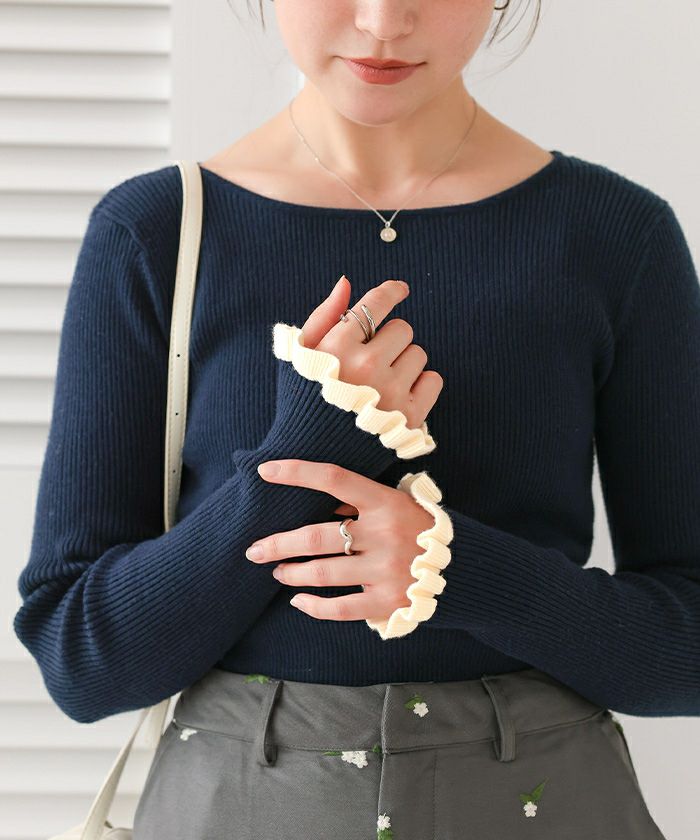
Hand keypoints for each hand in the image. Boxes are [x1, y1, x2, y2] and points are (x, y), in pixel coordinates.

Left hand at [246, 458, 435, 621]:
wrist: (466, 568)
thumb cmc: (421, 529)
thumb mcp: (398, 504)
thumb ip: (360, 504)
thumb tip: (314, 505)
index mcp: (385, 501)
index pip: (333, 479)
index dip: (296, 473)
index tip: (265, 472)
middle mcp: (384, 534)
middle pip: (316, 536)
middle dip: (278, 543)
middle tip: (254, 550)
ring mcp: (386, 570)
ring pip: (323, 572)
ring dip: (292, 572)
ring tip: (277, 571)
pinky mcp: (387, 602)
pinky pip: (340, 607)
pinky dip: (313, 606)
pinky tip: (298, 601)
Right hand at [300, 275, 443, 430]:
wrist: (313, 456)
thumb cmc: (307, 400)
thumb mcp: (301, 355)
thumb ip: (324, 316)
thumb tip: (347, 283)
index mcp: (337, 348)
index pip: (376, 304)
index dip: (391, 292)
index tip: (400, 289)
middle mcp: (365, 367)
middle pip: (403, 329)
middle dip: (390, 341)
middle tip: (373, 362)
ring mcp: (390, 393)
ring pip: (419, 354)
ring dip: (404, 364)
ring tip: (382, 384)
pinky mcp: (409, 416)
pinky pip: (433, 380)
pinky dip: (421, 386)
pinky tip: (398, 397)